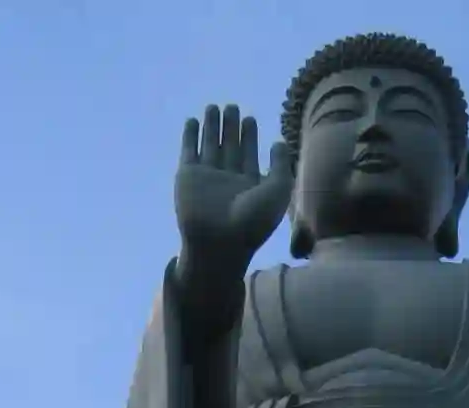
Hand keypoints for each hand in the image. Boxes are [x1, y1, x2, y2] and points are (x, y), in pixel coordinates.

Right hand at [175, 104, 293, 295]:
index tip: (250, 119)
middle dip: (231, 127)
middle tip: (233, 106)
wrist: (220, 240)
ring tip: (214, 106)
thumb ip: (281, 165)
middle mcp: (228, 180)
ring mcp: (207, 178)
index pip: (249, 154)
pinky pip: (188, 152)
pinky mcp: (188, 176)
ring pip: (209, 145)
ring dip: (211, 126)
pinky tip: (192, 121)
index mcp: (249, 185)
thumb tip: (279, 142)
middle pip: (229, 146)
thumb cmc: (254, 220)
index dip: (250, 136)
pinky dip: (190, 137)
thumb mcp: (279, 190)